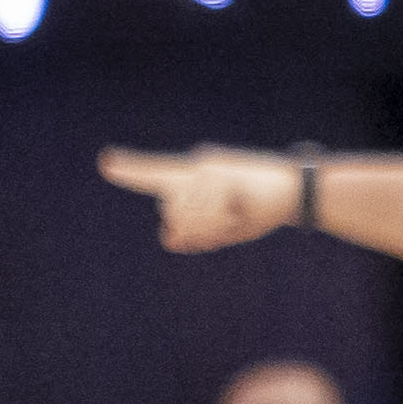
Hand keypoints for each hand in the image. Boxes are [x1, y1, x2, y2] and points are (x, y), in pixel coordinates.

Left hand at [98, 148, 297, 253]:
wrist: (296, 191)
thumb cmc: (259, 209)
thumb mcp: (223, 228)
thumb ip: (195, 234)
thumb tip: (168, 240)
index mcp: (194, 178)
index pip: (155, 174)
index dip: (130, 170)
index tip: (106, 163)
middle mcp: (196, 166)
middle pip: (170, 213)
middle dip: (194, 230)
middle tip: (228, 222)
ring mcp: (207, 168)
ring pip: (184, 215)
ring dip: (211, 226)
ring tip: (238, 213)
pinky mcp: (218, 174)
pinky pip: (207, 214)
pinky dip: (223, 221)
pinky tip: (240, 210)